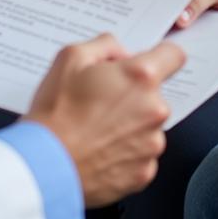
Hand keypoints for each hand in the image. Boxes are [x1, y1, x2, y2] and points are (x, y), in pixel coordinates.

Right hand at [26, 34, 184, 206]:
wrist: (43, 166)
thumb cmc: (55, 113)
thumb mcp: (71, 57)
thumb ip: (105, 45)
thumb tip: (120, 53)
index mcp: (140, 78)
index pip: (174, 55)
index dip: (160, 56)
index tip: (148, 62)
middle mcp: (154, 110)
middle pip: (155, 94)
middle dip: (133, 94)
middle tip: (101, 100)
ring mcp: (151, 144)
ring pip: (148, 125)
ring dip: (130, 124)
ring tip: (96, 129)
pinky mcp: (144, 173)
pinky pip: (141, 155)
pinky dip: (125, 152)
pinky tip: (100, 149)